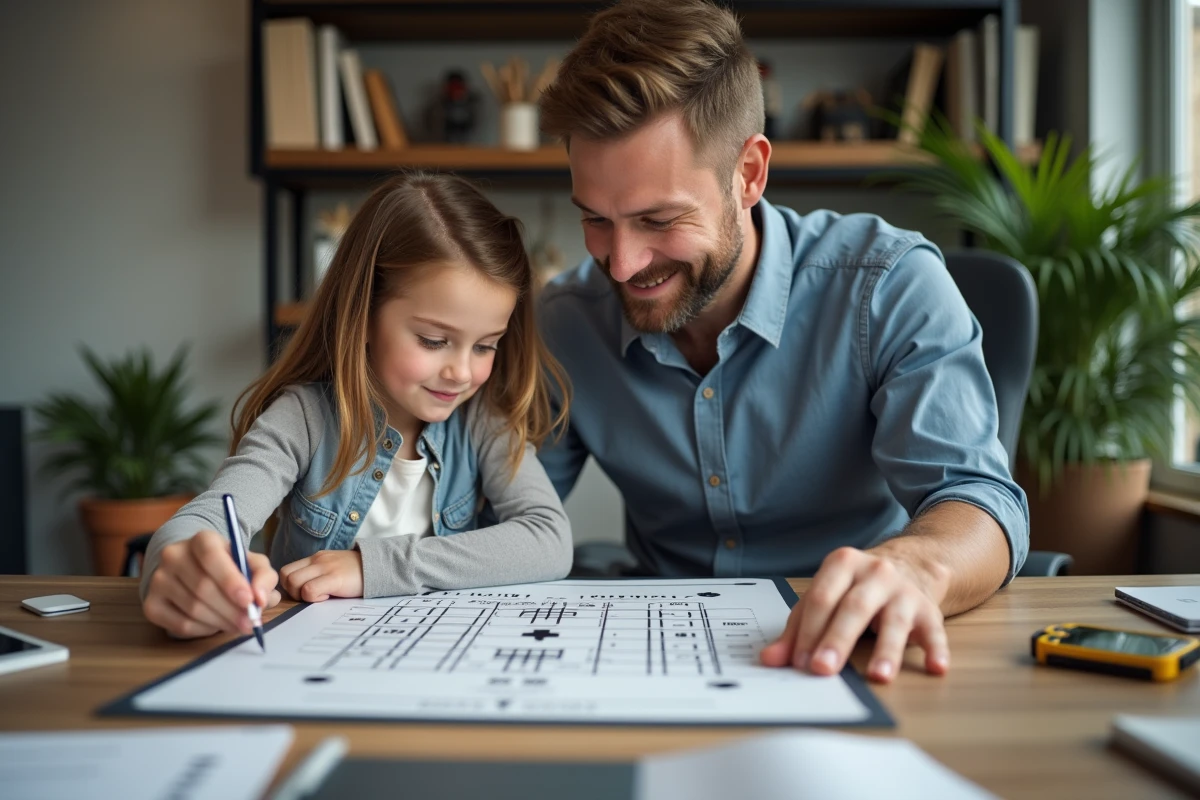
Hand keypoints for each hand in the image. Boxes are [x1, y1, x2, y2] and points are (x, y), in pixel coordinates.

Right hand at [143, 530, 280, 638]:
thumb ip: (263, 576)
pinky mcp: (151, 603)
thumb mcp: (252, 563)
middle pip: (203, 587)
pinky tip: (216, 624)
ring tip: (238, 624)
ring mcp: (158, 579)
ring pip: (193, 608)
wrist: (194, 569)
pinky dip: (204, 629)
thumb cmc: (229, 567)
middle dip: (231, 609)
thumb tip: (262, 599)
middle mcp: (174, 555)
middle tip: (251, 622)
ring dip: (221, 621)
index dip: (230, 580)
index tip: (249, 600)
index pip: (211, 555)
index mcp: (201, 539)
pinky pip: (180, 624)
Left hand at [279, 549, 363, 601]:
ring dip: (302, 595)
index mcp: (316, 558)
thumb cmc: (356, 573)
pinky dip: (314, 598)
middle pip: (286, 576)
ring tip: (319, 596)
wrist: (380, 566)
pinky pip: (309, 590)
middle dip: (292, 592)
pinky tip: (327, 597)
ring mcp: (325, 567)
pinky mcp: (334, 578)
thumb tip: (300, 591)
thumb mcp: (333, 567)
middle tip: (308, 597)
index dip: (289, 586)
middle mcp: (317, 560)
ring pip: (293, 582)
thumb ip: (317, 574)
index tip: (303, 593)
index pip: (286, 570)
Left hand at [759, 546, 950, 682]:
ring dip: (886, 650)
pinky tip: (935, 668)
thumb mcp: (825, 596)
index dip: (808, 631)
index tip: (798, 662)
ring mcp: (904, 591)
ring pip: (894, 621)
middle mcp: (875, 573)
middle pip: (853, 608)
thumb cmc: (856, 587)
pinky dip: (936, 650)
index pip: (821, 598)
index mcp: (842, 564)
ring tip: (879, 676)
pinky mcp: (929, 610)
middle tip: (823, 669)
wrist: (910, 565)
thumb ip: (797, 628)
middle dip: (837, 640)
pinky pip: (935, 631)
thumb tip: (770, 660)